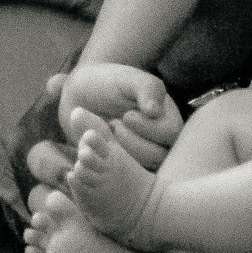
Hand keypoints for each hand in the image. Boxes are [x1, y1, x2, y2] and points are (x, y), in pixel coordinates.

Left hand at [55, 64, 182, 170]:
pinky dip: (106, 159)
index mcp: (166, 117)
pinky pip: (121, 173)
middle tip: (113, 124)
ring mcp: (141, 154)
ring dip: (119, 150)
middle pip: (158, 155)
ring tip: (106, 131)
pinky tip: (96, 142)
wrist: (80, 93)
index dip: (149, 128)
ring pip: (140, 167)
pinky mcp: (123, 164)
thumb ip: (146, 88)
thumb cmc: (108, 82)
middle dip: (131, 140)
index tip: (127, 115)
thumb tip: (154, 111)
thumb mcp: (128, 79)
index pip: (171, 134)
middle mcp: (159, 139)